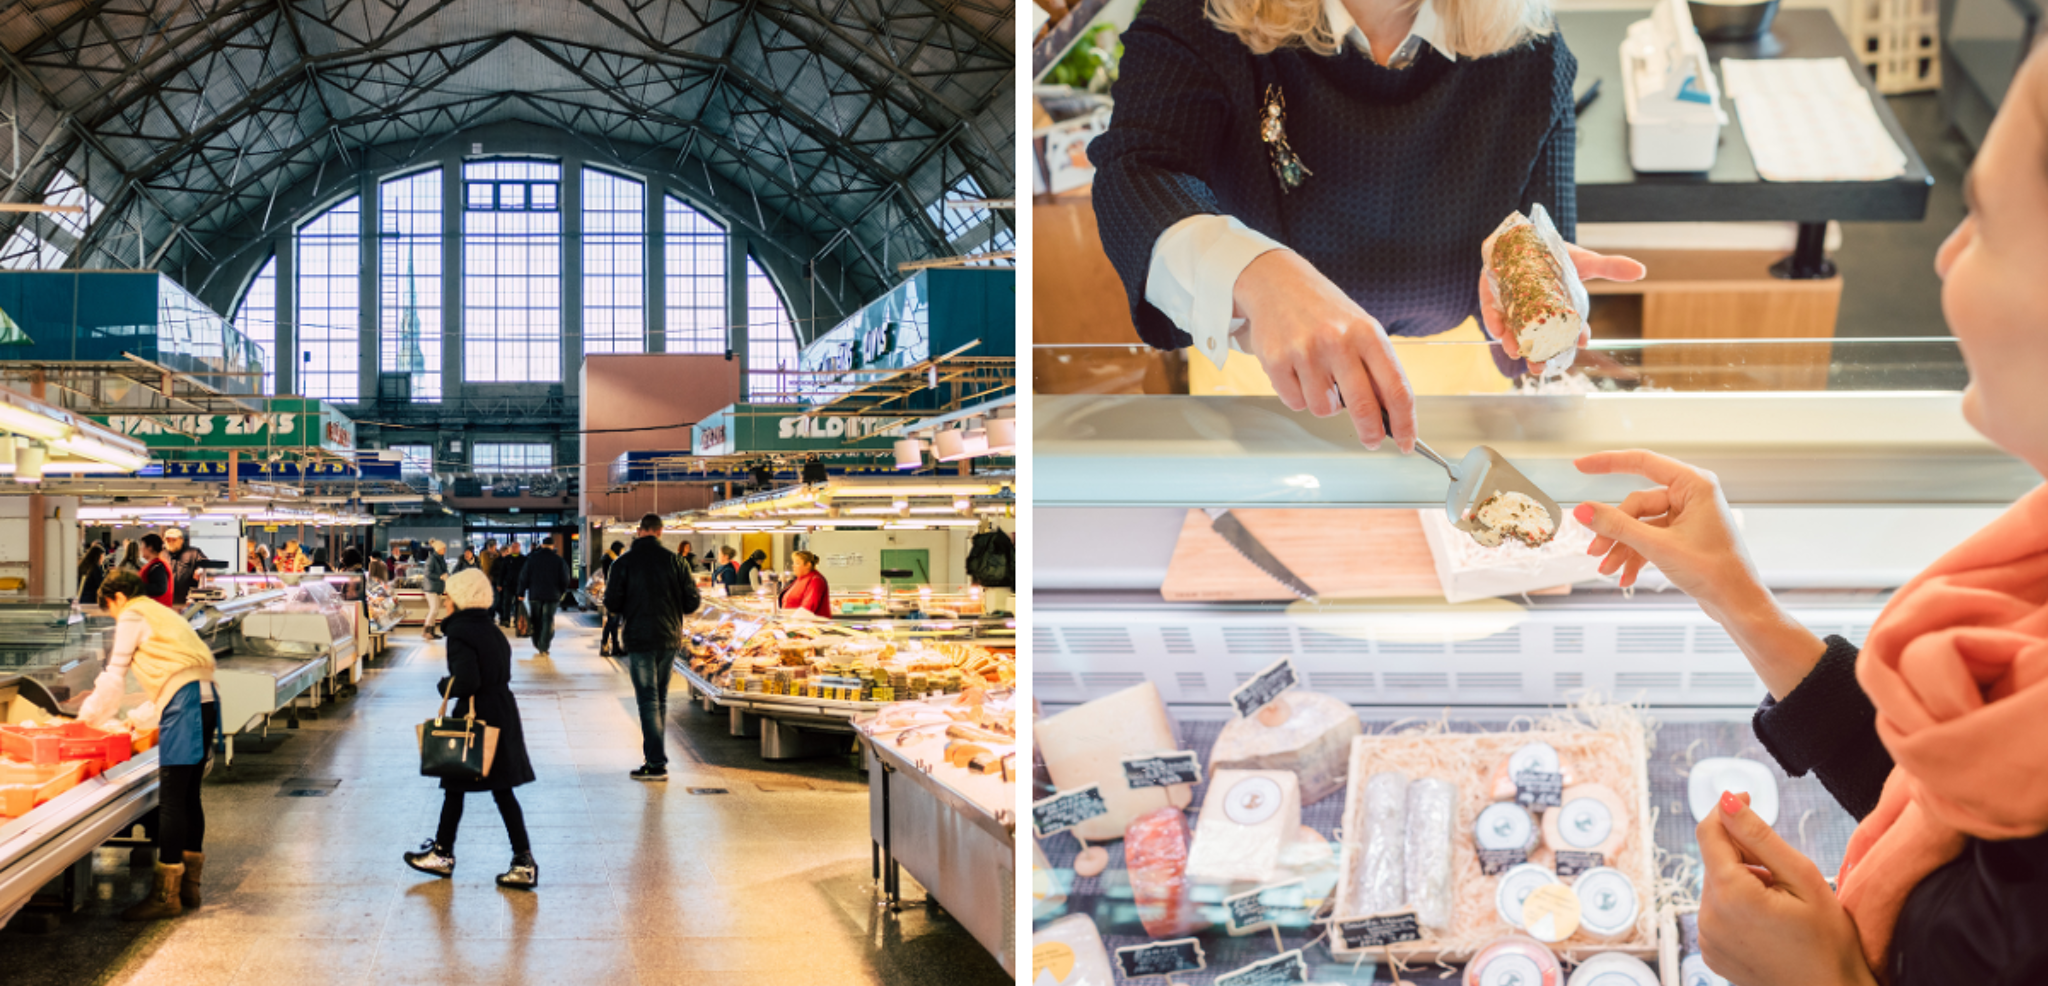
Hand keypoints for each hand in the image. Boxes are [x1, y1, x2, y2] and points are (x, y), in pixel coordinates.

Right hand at [1233, 249, 1416, 451]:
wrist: (1276, 282)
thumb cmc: (1324, 311)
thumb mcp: (1360, 328)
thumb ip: (1376, 368)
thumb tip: (1390, 415)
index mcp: (1368, 333)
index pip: (1396, 389)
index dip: (1405, 423)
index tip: (1406, 442)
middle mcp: (1338, 341)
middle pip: (1364, 407)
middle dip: (1371, 433)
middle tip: (1371, 441)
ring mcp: (1306, 351)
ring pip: (1324, 409)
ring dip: (1325, 404)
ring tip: (1319, 378)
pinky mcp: (1277, 361)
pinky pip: (1295, 402)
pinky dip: (1299, 396)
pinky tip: (1297, 372)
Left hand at [1480, 244, 1643, 374]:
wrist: (1524, 238)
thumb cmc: (1556, 254)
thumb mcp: (1584, 260)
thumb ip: (1609, 267)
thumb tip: (1640, 271)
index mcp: (1560, 312)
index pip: (1569, 331)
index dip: (1575, 338)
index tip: (1583, 342)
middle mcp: (1536, 316)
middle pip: (1538, 342)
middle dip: (1539, 357)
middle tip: (1541, 367)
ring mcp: (1514, 310)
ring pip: (1513, 334)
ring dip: (1515, 346)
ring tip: (1517, 353)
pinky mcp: (1493, 300)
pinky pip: (1493, 314)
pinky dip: (1495, 323)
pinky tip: (1499, 330)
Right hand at [1570, 450, 1763, 613]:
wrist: (1738, 604)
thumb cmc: (1716, 572)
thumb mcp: (1658, 546)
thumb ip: (1617, 525)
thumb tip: (1583, 510)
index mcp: (1694, 485)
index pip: (1643, 462)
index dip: (1607, 463)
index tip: (1581, 466)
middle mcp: (1691, 496)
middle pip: (1636, 504)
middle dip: (1614, 531)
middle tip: (1595, 551)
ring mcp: (1686, 517)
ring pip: (1639, 525)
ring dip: (1621, 548)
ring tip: (1607, 569)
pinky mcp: (1682, 536)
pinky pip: (1649, 538)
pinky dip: (1635, 556)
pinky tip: (1625, 576)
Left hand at [1697, 791, 1876, 985]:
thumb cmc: (1829, 944)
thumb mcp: (1803, 878)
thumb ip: (1760, 836)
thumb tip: (1727, 800)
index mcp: (1729, 894)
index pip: (1708, 832)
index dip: (1727, 811)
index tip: (1748, 800)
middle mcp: (1707, 916)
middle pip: (1714, 860)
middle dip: (1744, 854)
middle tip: (1783, 872)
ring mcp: (1706, 938)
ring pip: (1717, 886)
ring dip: (1742, 881)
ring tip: (1781, 903)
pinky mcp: (1710, 952)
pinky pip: (1717, 912)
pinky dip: (1737, 906)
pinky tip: (1769, 921)